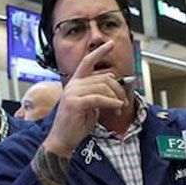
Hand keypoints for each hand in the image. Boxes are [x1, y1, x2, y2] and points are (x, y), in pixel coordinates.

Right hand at [43, 41, 127, 156]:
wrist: (63, 140)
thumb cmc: (76, 125)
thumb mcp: (91, 106)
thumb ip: (98, 92)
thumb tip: (111, 80)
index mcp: (74, 83)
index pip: (87, 62)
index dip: (99, 52)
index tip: (111, 43)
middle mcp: (72, 85)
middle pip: (103, 78)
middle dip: (118, 90)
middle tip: (122, 103)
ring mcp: (72, 93)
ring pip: (103, 88)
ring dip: (116, 99)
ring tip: (119, 109)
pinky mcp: (74, 103)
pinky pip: (99, 98)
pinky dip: (111, 103)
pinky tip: (117, 108)